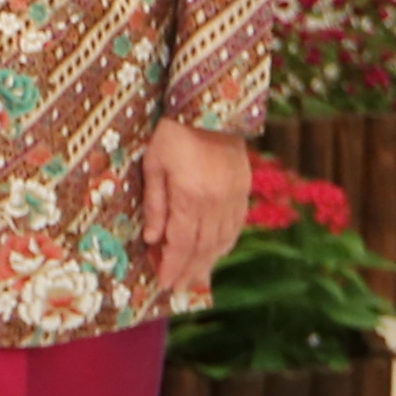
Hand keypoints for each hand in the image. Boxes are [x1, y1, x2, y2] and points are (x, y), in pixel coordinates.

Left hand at [143, 117, 250, 297]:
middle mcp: (216, 202)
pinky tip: (215, 253)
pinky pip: (235, 226)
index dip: (172, 266)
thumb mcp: (153, 165)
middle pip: (203, 247)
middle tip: (176, 288)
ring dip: (208, 262)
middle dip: (188, 271)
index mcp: (191, 196)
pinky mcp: (243, 190)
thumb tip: (152, 239)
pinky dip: (224, 244)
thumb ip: (154, 204)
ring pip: (222, 240)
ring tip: (194, 278)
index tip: (163, 283)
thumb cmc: (172, 133)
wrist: (211, 108)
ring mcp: (234, 197)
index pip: (182, 243)